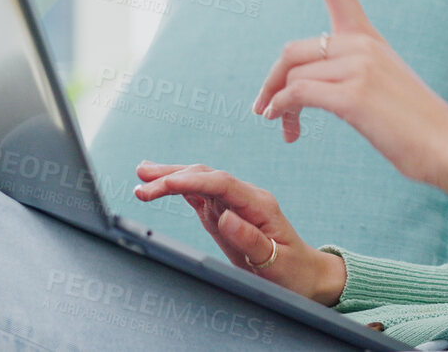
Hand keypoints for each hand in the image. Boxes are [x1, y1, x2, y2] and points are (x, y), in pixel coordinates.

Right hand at [133, 161, 346, 305]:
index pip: (221, 184)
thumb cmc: (293, 270)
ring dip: (173, 177)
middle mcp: (246, 199)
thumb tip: (226, 217)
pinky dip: (181, 190)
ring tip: (143, 173)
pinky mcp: (227, 215)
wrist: (306, 275)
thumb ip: (250, 239)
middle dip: (174, 176)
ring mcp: (235, 205)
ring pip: (201, 183)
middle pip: (207, 177)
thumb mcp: (275, 261)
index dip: (192, 180)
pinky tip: (163, 185)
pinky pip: (202, 197)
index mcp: (259, 205)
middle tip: (141, 180)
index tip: (165, 183)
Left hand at [254, 0, 447, 186]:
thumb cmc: (416, 126)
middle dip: (271, 81)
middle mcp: (363, 45)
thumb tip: (296, 90)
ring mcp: (359, 67)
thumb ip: (346, 76)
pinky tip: (288, 129)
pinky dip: (283, 110)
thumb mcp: (381, 89)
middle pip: (292, 50)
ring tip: (286, 130)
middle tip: (264, 111)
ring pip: (292, 75)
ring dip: (277, 106)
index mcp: (370, 39)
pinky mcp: (353, 95)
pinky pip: (296, 93)